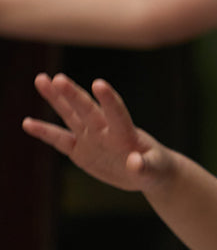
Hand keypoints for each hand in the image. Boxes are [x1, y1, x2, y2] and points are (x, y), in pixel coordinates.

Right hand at [23, 73, 171, 191]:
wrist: (148, 171)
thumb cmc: (156, 168)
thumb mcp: (155, 170)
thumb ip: (145, 166)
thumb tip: (135, 163)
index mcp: (126, 133)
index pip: (117, 113)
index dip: (109, 100)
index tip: (98, 84)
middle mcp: (105, 130)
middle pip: (87, 110)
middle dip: (73, 95)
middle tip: (58, 79)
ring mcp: (91, 138)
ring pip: (70, 115)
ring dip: (56, 99)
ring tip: (41, 79)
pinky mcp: (81, 151)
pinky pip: (60, 140)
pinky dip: (44, 132)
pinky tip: (27, 122)